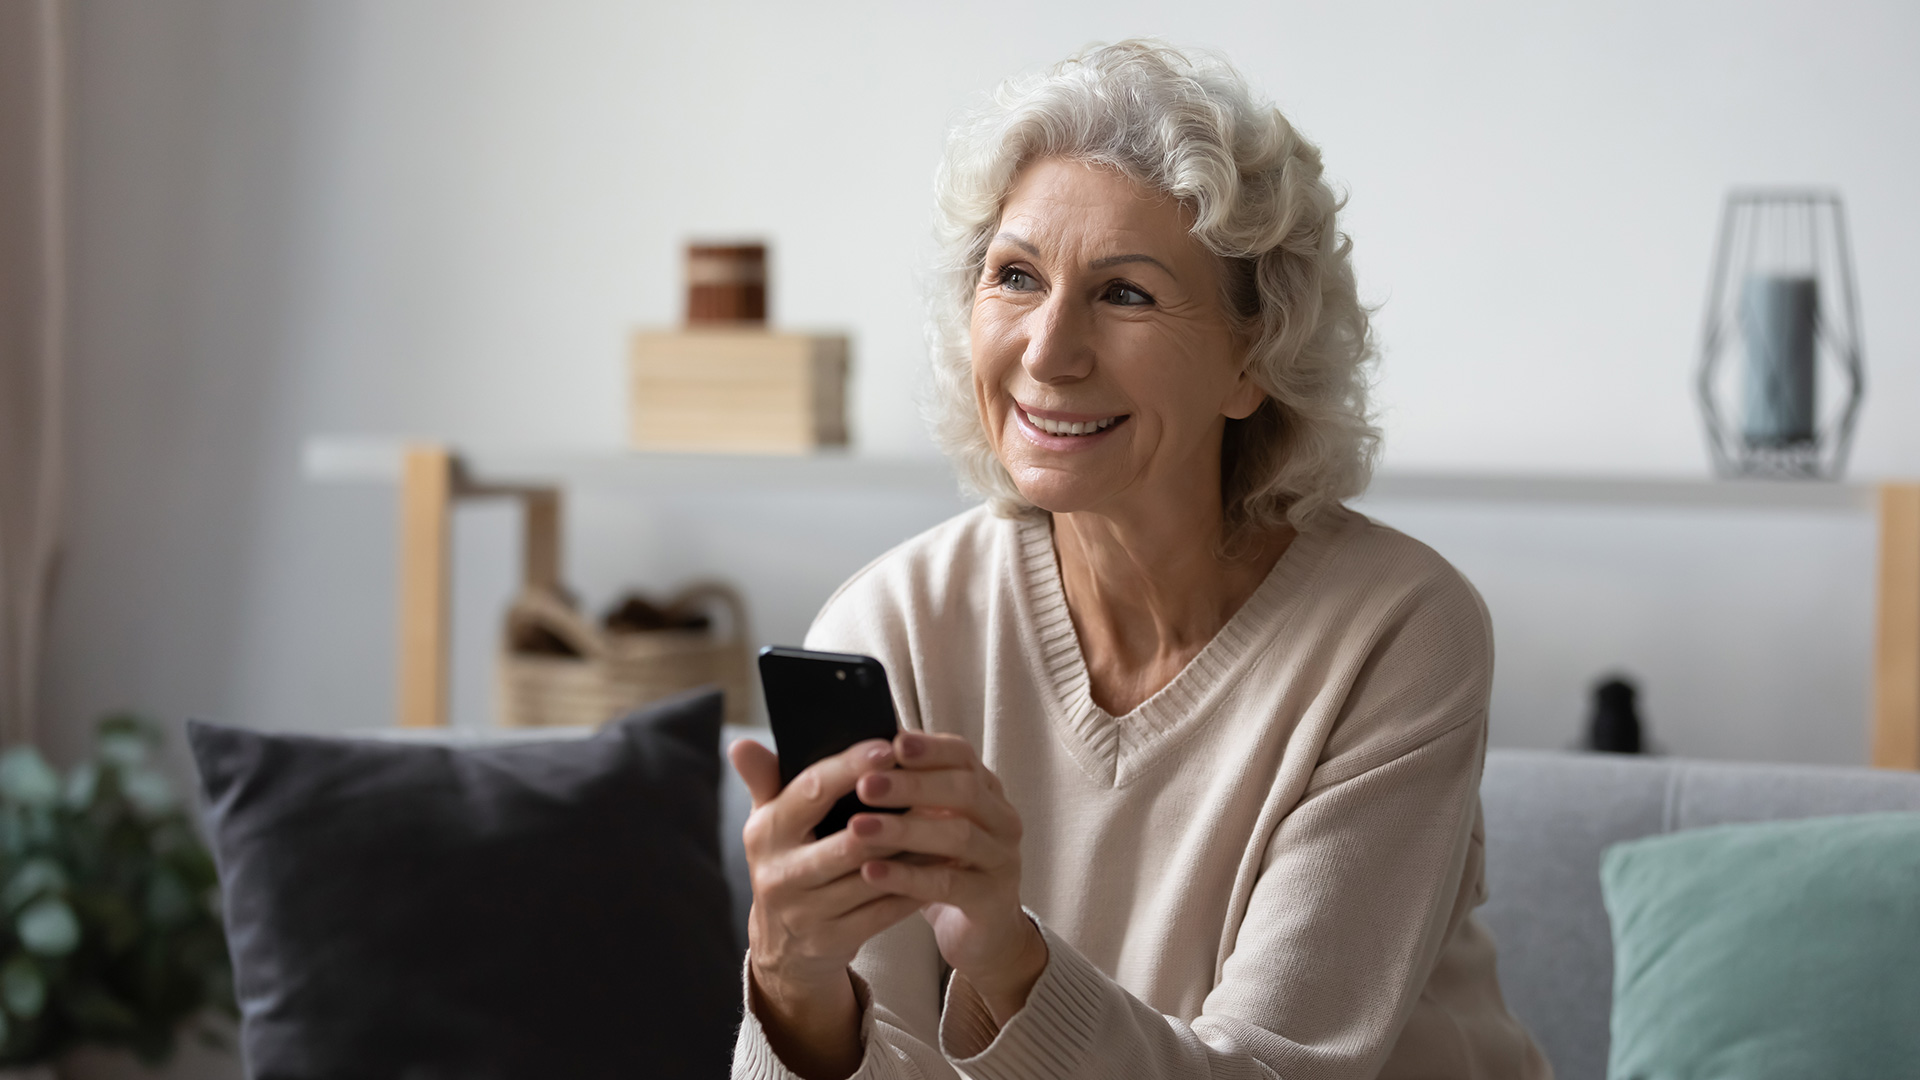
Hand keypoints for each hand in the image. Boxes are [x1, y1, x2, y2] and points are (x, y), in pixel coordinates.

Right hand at [731, 738, 922, 1079]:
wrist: (784, 946)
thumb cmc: (788, 862)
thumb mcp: (770, 822)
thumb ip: (765, 779)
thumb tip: (740, 744)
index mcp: (765, 832)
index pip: (812, 791)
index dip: (852, 767)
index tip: (890, 747)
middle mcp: (780, 873)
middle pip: (850, 839)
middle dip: (895, 814)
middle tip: (934, 788)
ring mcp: (806, 911)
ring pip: (875, 875)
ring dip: (915, 850)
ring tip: (948, 823)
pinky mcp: (833, 940)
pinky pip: (885, 910)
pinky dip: (916, 886)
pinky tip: (941, 866)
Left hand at [851, 731, 1046, 1023]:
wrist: (984, 932)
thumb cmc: (947, 866)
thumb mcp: (934, 823)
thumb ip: (911, 791)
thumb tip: (859, 753)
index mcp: (987, 792)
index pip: (963, 757)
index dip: (929, 748)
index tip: (893, 742)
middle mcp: (1002, 820)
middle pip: (963, 790)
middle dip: (911, 785)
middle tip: (865, 785)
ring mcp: (1001, 860)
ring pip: (957, 836)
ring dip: (904, 830)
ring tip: (857, 828)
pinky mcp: (991, 900)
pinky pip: (949, 883)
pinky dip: (908, 876)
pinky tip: (872, 872)